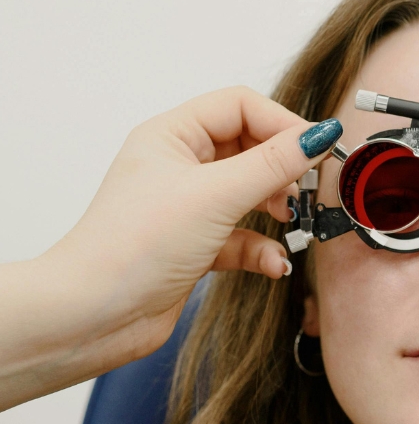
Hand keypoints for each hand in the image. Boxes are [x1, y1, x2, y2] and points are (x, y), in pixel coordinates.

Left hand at [42, 86, 341, 359]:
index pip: (240, 107)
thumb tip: (319, 135)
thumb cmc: (133, 247)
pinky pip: (242, 236)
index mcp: (172, 135)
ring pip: (250, 193)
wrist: (94, 316)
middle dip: (283, 170)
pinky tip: (273, 263)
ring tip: (291, 222)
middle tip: (308, 189)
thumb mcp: (215, 196)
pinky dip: (262, 248)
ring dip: (277, 208)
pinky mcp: (196, 245)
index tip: (317, 149)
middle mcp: (180, 165)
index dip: (282, 123)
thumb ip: (274, 164)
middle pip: (250, 148)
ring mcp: (188, 207)